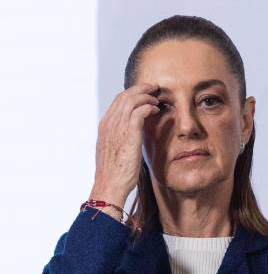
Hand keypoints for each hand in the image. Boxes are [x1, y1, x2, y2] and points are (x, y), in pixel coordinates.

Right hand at [92, 81, 159, 202]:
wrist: (110, 185)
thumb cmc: (114, 173)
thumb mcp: (115, 151)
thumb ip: (121, 139)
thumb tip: (132, 134)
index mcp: (105, 126)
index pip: (118, 101)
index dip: (132, 94)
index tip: (144, 93)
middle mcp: (109, 123)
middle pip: (124, 96)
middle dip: (140, 89)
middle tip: (153, 88)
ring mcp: (117, 128)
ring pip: (132, 100)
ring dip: (146, 96)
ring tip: (157, 98)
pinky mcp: (128, 134)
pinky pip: (139, 112)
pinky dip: (148, 107)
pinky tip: (155, 110)